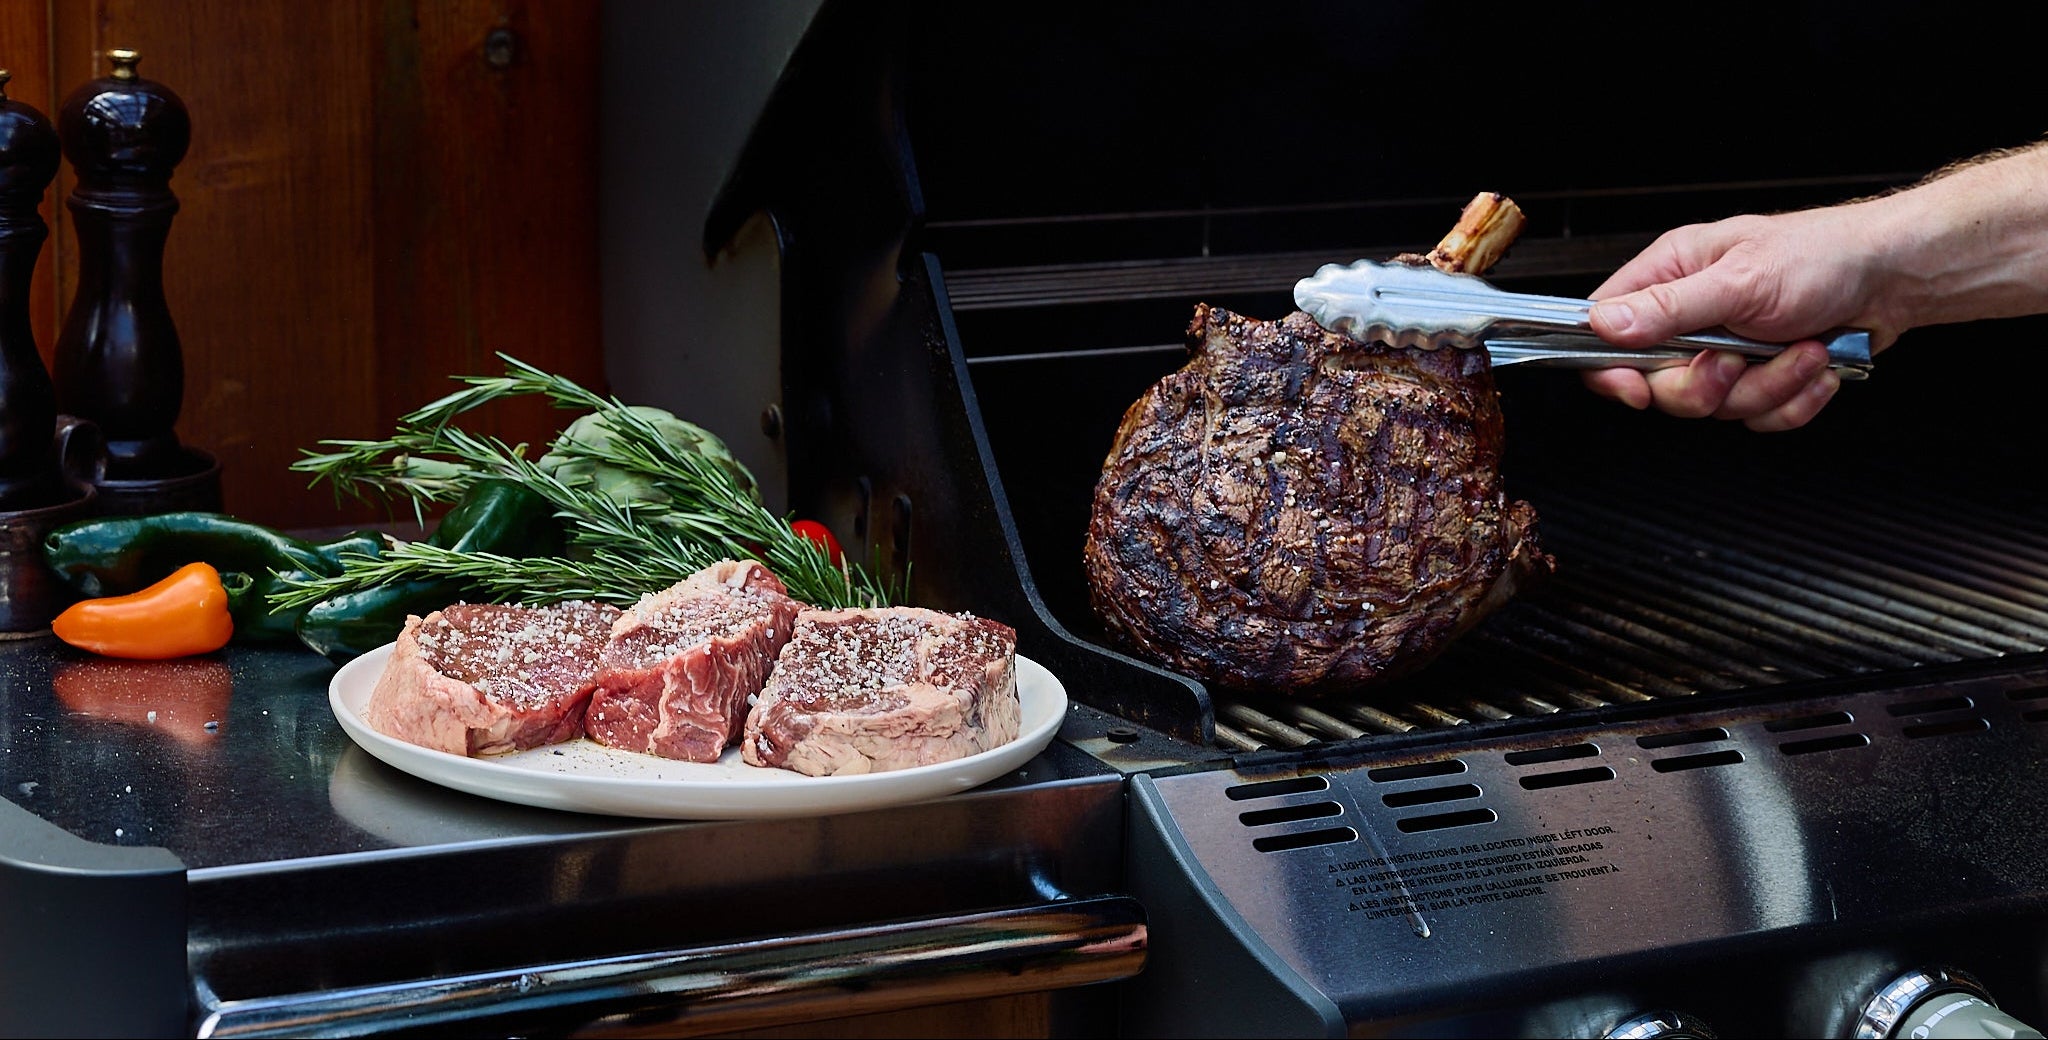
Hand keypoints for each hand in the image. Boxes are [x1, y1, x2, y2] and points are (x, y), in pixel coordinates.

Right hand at [1582, 207, 1890, 431]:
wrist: (1894, 278)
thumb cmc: (1824, 256)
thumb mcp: (1740, 279)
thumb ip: (1669, 307)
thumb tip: (1602, 324)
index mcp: (1670, 277)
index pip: (1604, 334)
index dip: (1612, 371)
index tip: (1639, 390)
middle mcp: (1690, 317)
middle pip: (1659, 385)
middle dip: (1708, 386)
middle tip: (1738, 362)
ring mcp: (1725, 352)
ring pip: (1714, 407)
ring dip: (1767, 386)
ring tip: (1801, 351)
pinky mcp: (1760, 378)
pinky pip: (1757, 417)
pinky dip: (1793, 399)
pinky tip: (1815, 365)